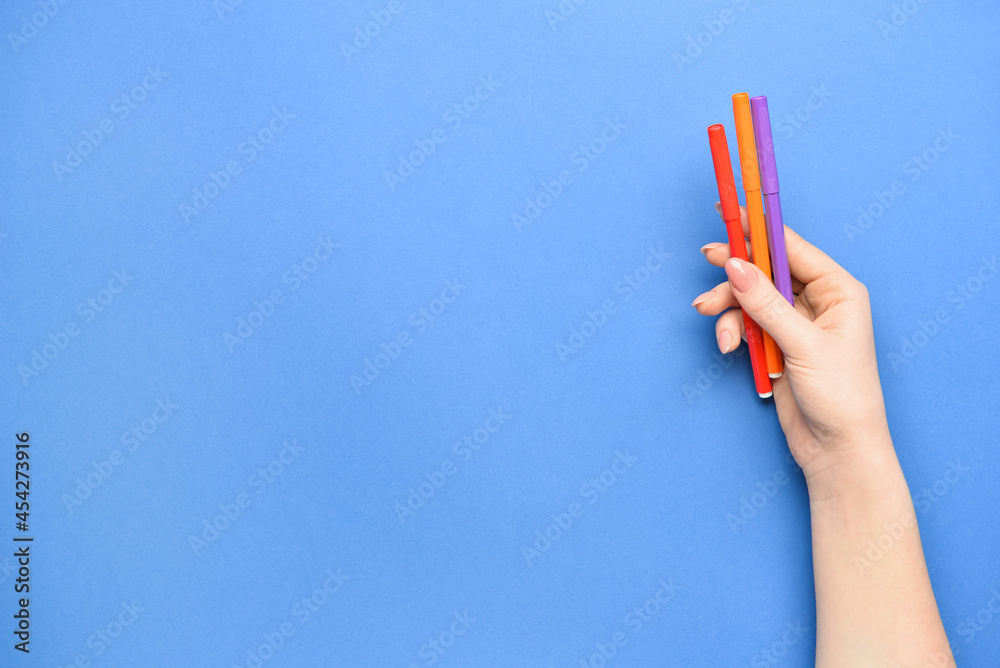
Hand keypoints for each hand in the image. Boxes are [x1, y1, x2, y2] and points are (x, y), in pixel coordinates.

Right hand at [692, 203, 892, 483]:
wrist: (838, 449)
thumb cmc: (841, 396)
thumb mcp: (802, 344)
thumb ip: (766, 303)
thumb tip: (736, 266)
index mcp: (838, 291)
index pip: (793, 248)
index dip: (760, 230)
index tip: (731, 213)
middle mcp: (818, 302)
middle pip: (767, 271)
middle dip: (736, 271)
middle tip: (707, 259)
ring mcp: (796, 324)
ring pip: (751, 298)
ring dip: (729, 308)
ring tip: (713, 321)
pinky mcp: (777, 346)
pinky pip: (747, 324)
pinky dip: (734, 331)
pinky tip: (729, 347)